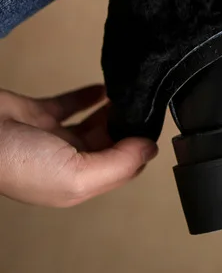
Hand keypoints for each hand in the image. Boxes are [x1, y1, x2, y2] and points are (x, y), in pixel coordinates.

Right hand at [0, 84, 157, 206]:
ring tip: (133, 96)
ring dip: (113, 111)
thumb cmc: (15, 162)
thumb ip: (117, 164)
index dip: (139, 151)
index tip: (155, 128)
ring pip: (93, 124)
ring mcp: (50, 138)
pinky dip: (89, 95)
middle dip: (129, 129)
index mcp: (76, 184)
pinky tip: (104, 88)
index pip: (120, 169)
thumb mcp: (76, 175)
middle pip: (109, 145)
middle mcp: (65, 163)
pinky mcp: (37, 114)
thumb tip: (149, 149)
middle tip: (148, 106)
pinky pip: (70, 104)